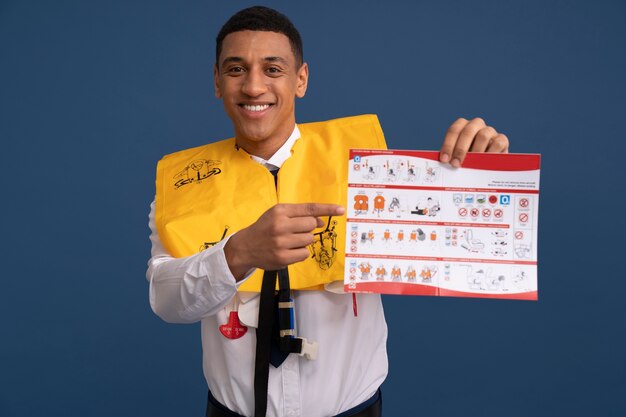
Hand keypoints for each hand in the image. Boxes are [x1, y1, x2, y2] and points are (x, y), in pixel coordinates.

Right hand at [224, 203, 344, 279]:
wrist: (245, 247)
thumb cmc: (265, 228)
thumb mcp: (278, 215)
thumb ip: (299, 215)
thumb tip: (320, 220)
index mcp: (280, 211)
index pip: (309, 208)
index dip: (327, 209)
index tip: (341, 210)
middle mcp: (280, 225)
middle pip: (311, 224)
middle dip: (308, 228)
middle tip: (296, 231)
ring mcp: (281, 242)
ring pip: (309, 240)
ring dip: (304, 241)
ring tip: (289, 241)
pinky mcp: (283, 257)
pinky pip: (305, 254)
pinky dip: (300, 252)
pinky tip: (289, 250)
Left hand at [439, 118, 508, 166]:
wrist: (486, 166)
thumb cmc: (467, 160)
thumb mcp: (457, 157)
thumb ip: (451, 157)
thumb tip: (443, 163)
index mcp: (462, 126)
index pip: (454, 130)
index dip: (448, 145)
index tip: (445, 160)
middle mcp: (476, 125)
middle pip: (468, 131)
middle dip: (460, 149)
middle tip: (456, 164)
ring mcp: (490, 131)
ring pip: (483, 136)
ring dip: (476, 151)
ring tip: (472, 165)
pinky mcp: (502, 139)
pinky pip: (498, 143)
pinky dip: (491, 153)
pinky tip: (486, 163)